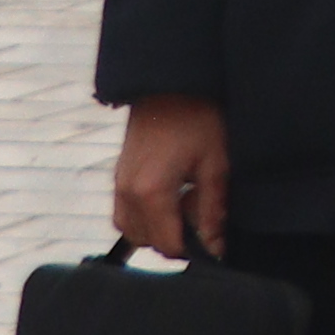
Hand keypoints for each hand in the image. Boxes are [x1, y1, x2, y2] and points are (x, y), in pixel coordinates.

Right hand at [112, 95, 226, 258]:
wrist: (172, 84)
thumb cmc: (200, 119)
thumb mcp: (216, 164)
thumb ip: (212, 210)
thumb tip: (214, 246)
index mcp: (150, 192)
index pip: (167, 244)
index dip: (195, 250)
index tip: (216, 241)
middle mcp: (126, 192)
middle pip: (147, 242)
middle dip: (177, 238)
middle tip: (203, 211)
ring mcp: (118, 184)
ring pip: (133, 230)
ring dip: (160, 227)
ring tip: (189, 201)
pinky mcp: (118, 175)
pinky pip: (126, 212)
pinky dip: (148, 214)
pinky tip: (174, 193)